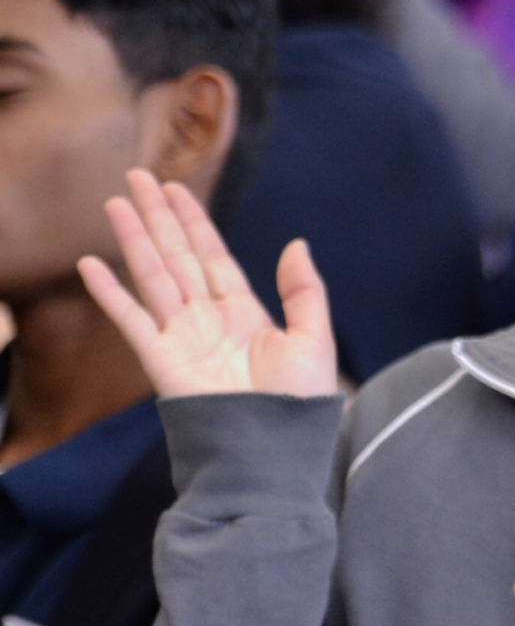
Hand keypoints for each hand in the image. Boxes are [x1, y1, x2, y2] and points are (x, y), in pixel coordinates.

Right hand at [77, 171, 339, 401]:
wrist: (274, 449)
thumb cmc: (299, 402)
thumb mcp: (313, 338)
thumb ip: (303, 291)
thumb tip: (297, 244)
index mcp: (244, 312)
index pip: (213, 255)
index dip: (194, 221)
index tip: (177, 188)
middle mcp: (207, 318)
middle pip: (178, 256)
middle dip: (158, 217)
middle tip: (138, 176)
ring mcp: (181, 337)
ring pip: (153, 276)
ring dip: (133, 240)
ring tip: (115, 203)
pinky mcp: (160, 360)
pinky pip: (131, 320)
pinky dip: (110, 293)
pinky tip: (90, 265)